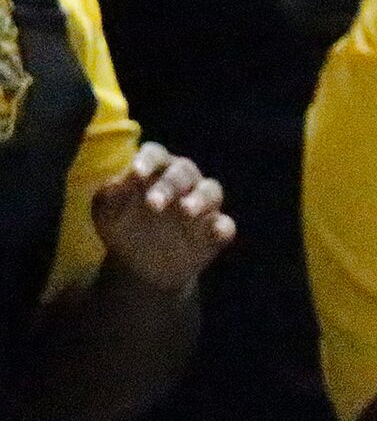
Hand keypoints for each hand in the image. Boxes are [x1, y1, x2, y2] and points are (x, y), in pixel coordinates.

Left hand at [91, 143, 233, 294]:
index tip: (136, 174)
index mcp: (155, 169)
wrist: (139, 267)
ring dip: (200, 198)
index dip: (148, 161)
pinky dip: (223, 227)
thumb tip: (121, 181)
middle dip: (169, 185)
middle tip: (153, 205)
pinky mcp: (215, 230)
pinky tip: (215, 232)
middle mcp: (183, 182)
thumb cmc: (121, 229)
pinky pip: (226, 224)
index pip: (155, 154)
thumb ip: (110, 195)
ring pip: (211, 190)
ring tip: (186, 211)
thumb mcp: (106, 213)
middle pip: (184, 171)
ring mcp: (202, 205)